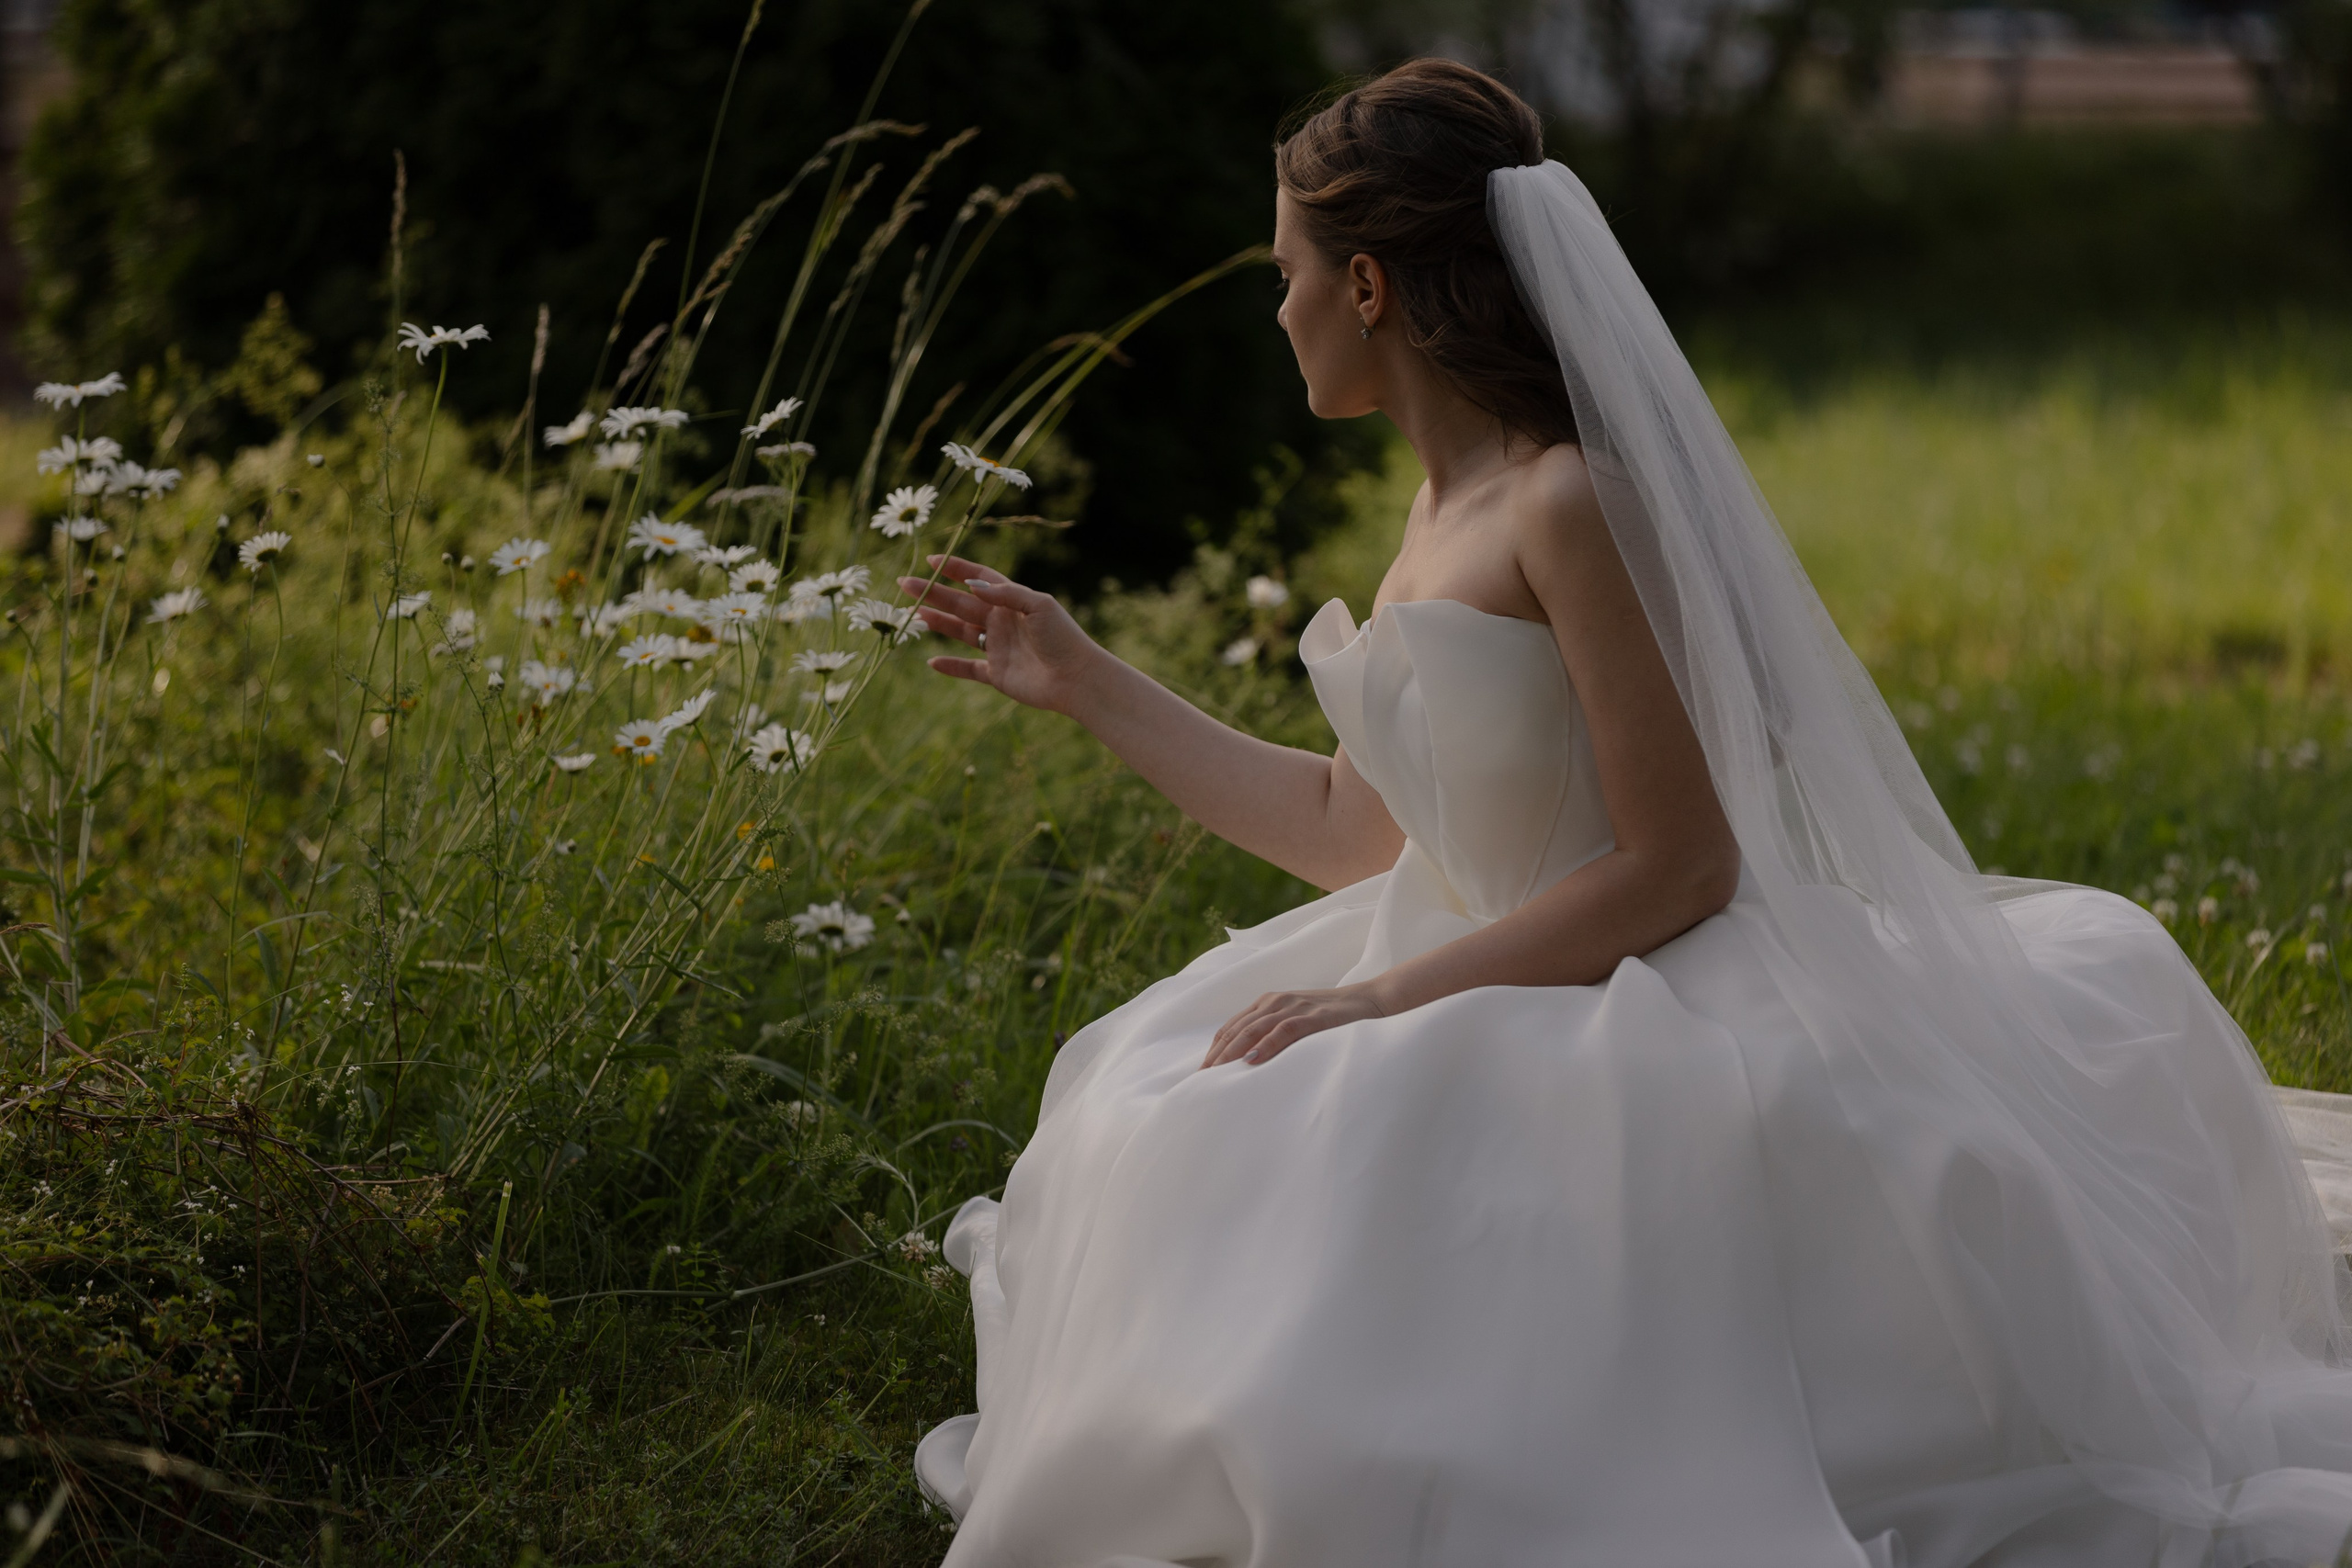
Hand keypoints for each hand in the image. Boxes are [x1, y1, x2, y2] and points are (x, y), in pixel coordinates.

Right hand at [901, 556, 1104, 715]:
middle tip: (904, 583)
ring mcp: (998, 648)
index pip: (979, 579)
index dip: (956, 568)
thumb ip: (1006, 593)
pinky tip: (931, 661)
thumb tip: (972, 584)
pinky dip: (951, 666)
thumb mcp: (1039, 605)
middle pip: (961, 603)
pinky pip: (968, 669)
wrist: (1076, 679)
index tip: (932, 560)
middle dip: (933, 593)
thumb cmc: (1063, 638)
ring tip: (911, 614)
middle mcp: (1002, 622)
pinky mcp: (997, 674)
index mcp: (1012, 602)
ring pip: (960, 632)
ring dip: (936, 622)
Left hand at [1201, 984, 1386, 1068]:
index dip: (1214, 1050)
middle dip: (1216, 1055)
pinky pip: (1284, 1030)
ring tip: (1217, 1073)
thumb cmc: (1330, 1019)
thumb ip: (1273, 1036)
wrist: (1369, 1002)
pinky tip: (1252, 1060)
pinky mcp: (1312, 1017)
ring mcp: (1293, 1008)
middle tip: (1201, 1080)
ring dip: (1232, 1052)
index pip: (1231, 1027)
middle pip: (1236, 1030)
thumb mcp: (1295, 1023)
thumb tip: (1249, 1064)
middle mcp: (1275, 1002)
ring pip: (1253, 1029)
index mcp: (1267, 1004)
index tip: (1200, 1073)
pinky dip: (1266, 1045)